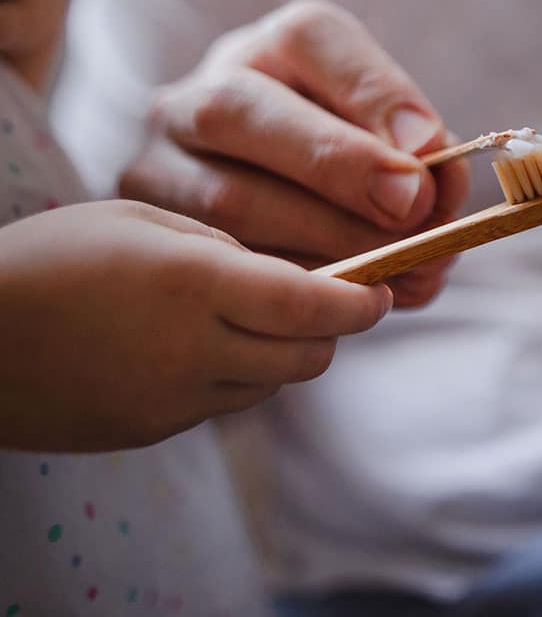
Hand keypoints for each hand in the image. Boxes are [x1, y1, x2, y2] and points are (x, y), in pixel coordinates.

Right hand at [0, 200, 392, 451]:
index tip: (380, 292)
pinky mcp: (153, 429)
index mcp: (194, 284)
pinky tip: (197, 344)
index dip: (360, 302)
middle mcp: (193, 349)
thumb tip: (290, 278)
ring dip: (283, 351)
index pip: (313, 304)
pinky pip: (224, 402)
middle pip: (308, 354)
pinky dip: (235, 374)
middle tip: (328, 297)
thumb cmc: (50, 259)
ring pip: (272, 381)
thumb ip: (223, 247)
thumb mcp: (139, 222)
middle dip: (330, 328)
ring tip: (250, 315)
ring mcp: (173, 399)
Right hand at [119, 0, 468, 305]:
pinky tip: (357, 300)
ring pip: (225, 201)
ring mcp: (159, 165)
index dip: (374, 95)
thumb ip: (415, 151)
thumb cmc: (348, 164)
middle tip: (412, 213)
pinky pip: (220, 267)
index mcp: (270, 48)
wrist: (260, 201)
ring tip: (404, 269)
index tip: (431, 149)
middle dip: (338, 167)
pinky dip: (300, 288)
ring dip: (327, 241)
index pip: (309, 39)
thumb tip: (428, 188)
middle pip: (238, 113)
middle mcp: (197, 95)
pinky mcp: (152, 233)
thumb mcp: (387, 137)